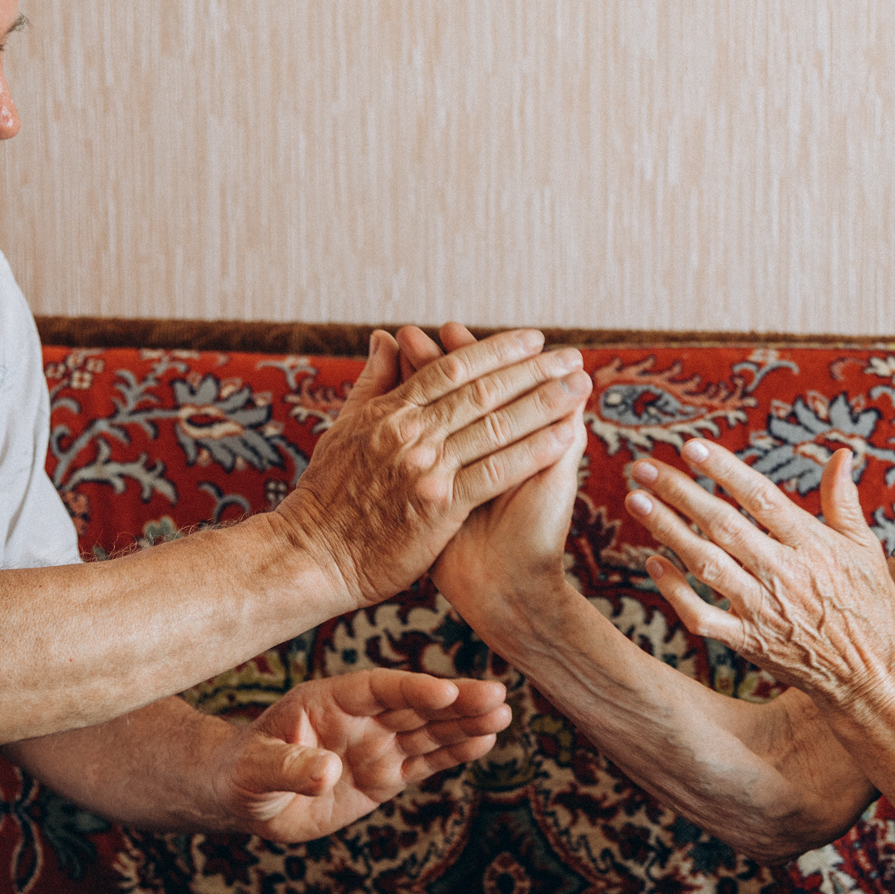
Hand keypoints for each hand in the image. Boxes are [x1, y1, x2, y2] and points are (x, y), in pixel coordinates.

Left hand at [215, 669, 511, 841]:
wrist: (243, 796)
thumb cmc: (241, 773)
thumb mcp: (254, 770)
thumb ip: (287, 766)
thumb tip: (326, 772)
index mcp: (329, 700)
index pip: (378, 689)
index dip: (412, 689)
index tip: (445, 691)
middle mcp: (360, 718)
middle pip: (416, 705)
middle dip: (457, 701)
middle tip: (499, 695)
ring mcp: (376, 745)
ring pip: (429, 731)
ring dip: (466, 724)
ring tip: (503, 715)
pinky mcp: (385, 776)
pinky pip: (425, 763)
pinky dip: (454, 754)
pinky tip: (484, 743)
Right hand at [273, 327, 589, 605]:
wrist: (314, 556)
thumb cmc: (328, 495)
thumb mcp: (345, 428)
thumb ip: (374, 382)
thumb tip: (387, 337)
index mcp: (391, 411)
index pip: (454, 369)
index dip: (498, 351)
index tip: (534, 339)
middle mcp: (411, 432)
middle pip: (484, 390)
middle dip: (533, 370)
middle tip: (572, 355)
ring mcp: (427, 467)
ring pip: (497, 424)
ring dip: (544, 402)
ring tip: (580, 386)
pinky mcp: (441, 504)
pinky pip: (498, 469)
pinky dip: (534, 449)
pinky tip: (566, 434)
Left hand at [625, 439, 894, 705]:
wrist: (869, 676)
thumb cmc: (868, 606)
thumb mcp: (865, 549)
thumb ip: (843, 500)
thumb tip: (841, 453)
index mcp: (812, 545)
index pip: (761, 497)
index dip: (725, 469)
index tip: (692, 446)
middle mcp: (784, 573)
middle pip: (724, 526)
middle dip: (680, 493)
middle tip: (643, 467)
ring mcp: (762, 610)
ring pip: (707, 565)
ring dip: (668, 531)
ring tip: (636, 501)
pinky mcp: (748, 642)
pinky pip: (703, 616)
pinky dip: (676, 592)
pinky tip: (653, 563)